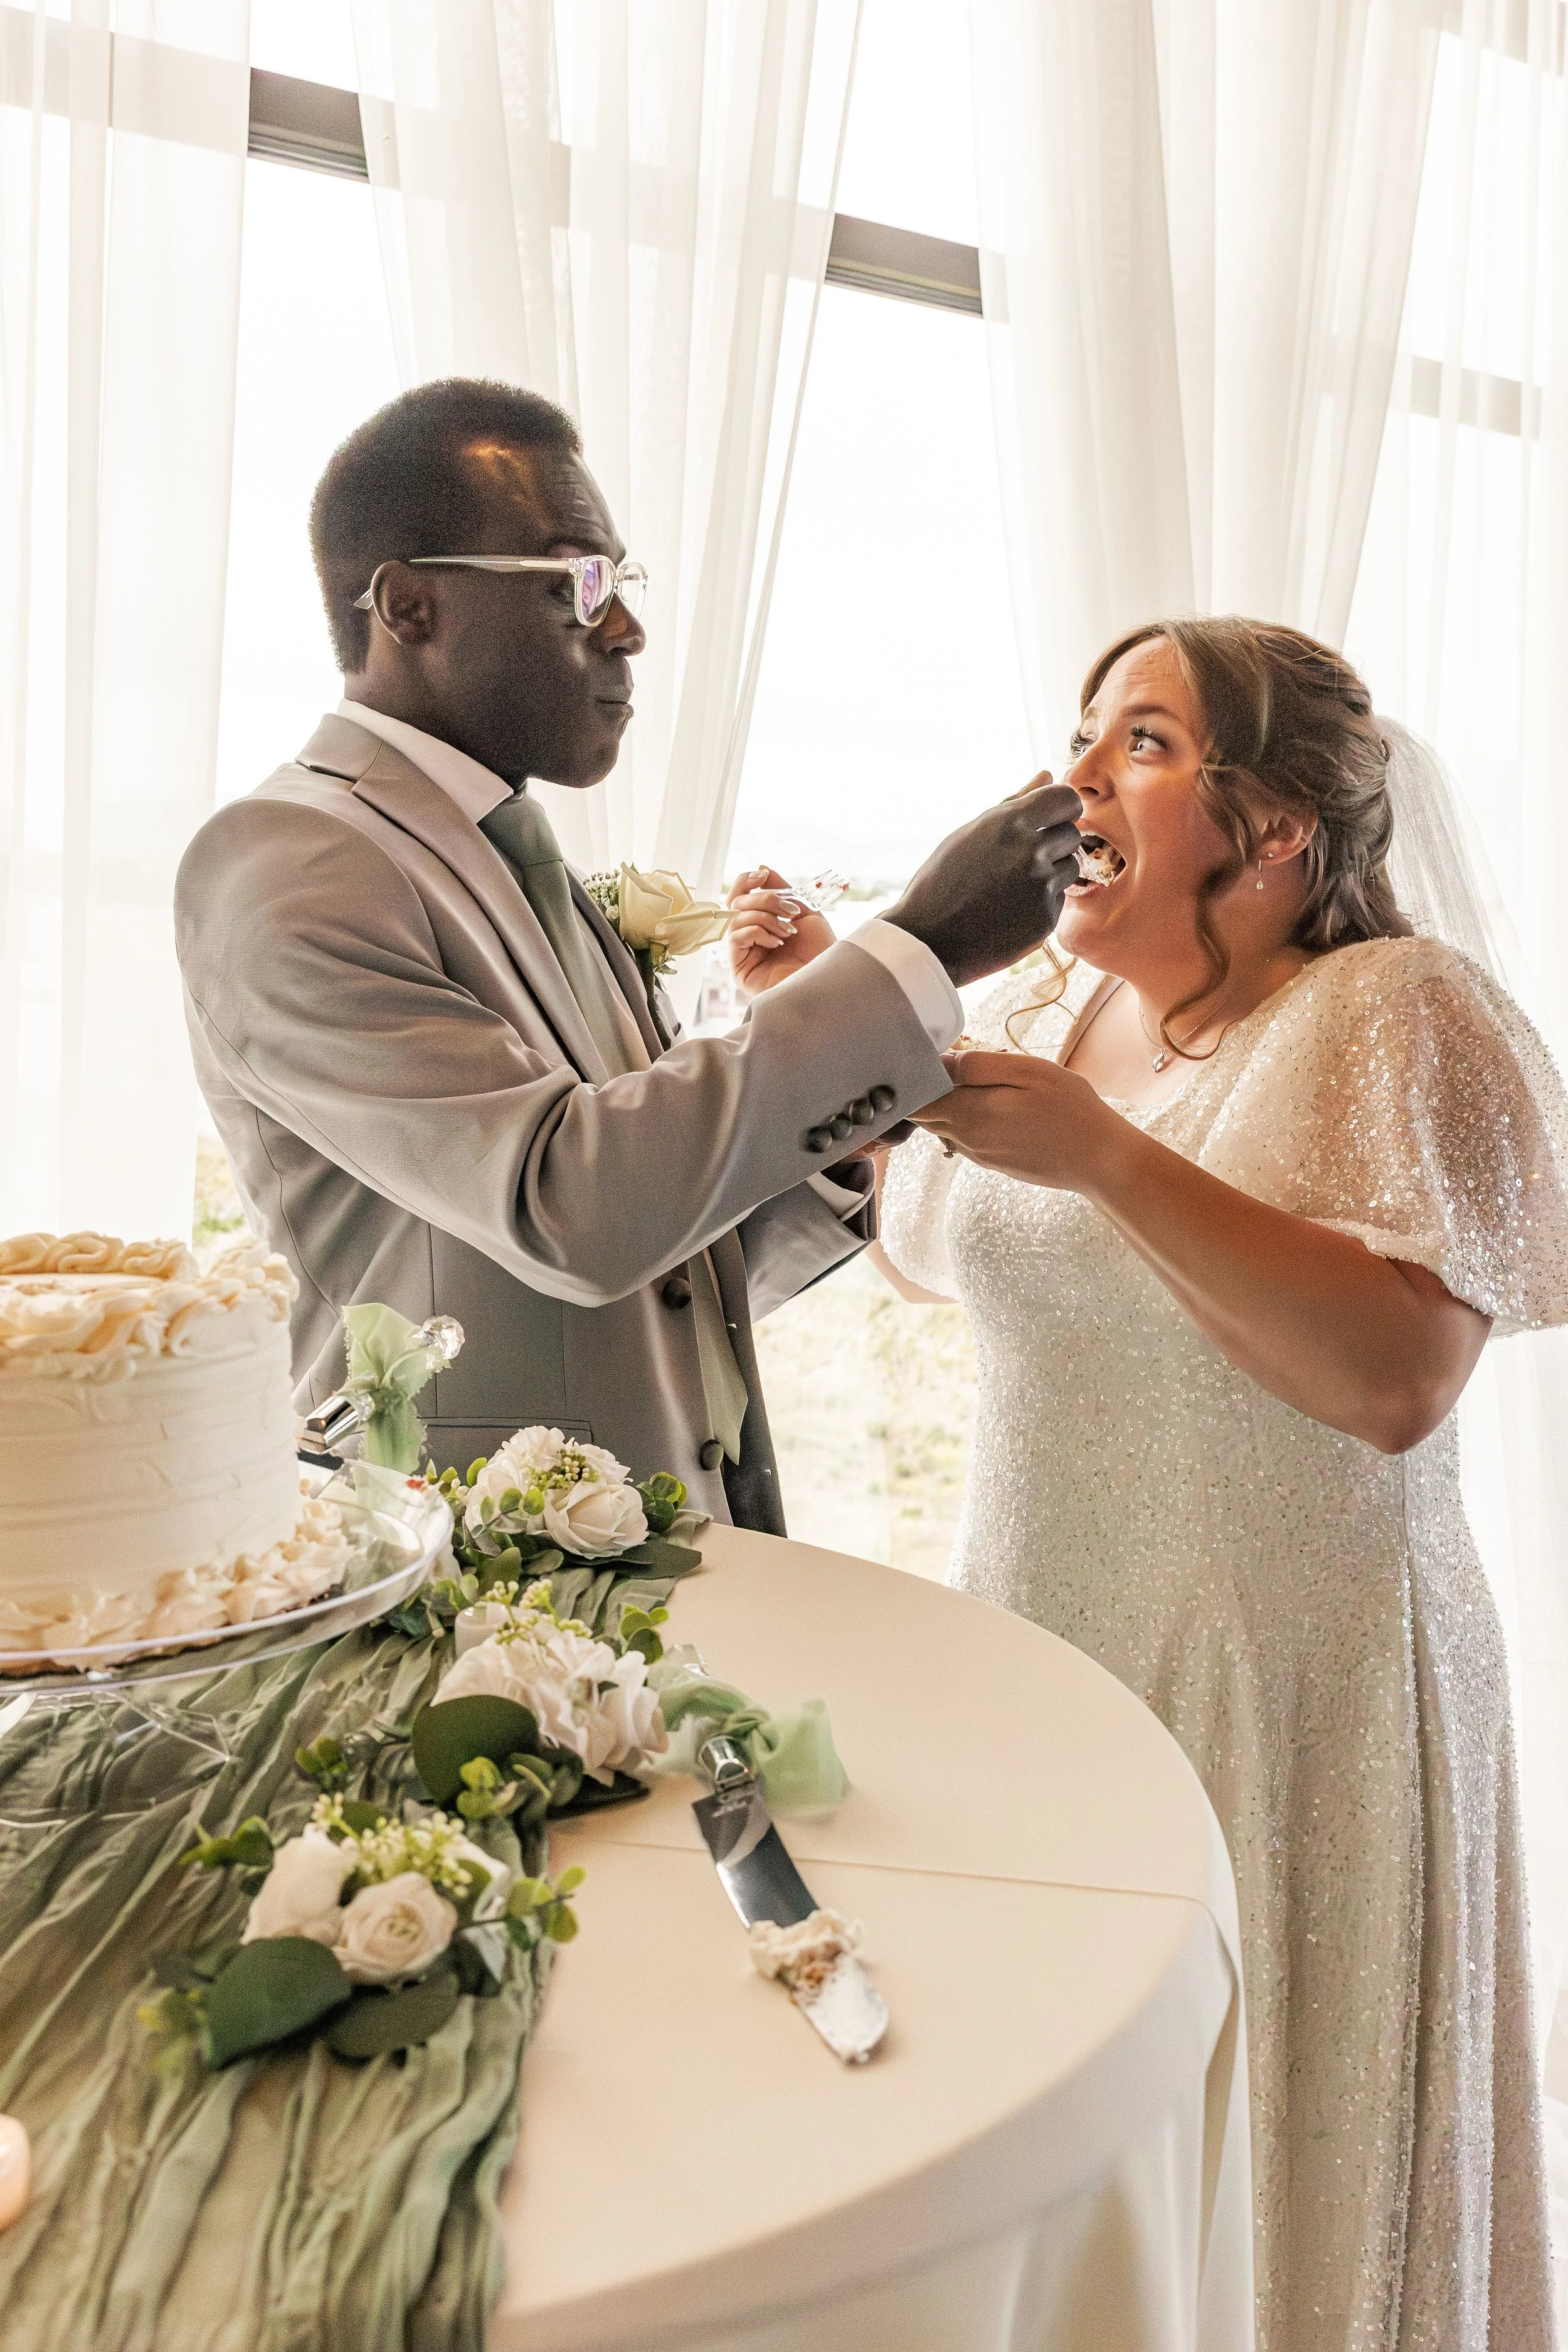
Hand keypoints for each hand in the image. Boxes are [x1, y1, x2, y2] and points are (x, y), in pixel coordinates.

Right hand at [726, 865, 837, 995]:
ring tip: (788, 932)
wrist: (827, 982)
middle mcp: (749, 936)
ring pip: (736, 918)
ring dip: (766, 918)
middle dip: (765, 900)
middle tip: (790, 911)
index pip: (740, 895)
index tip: (763, 876)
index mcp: (762, 922)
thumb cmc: (821, 951)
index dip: (746, 881)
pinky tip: (777, 943)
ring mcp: (743, 952)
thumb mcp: (806, 911)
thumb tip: (760, 867)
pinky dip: (758, 933)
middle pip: (737, 902)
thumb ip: (782, 889)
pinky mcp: (739, 968)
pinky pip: (735, 937)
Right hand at [882, 774, 1082, 987]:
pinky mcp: (1046, 919)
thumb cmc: (942, 881)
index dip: (1060, 808)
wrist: (928, 941)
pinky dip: (1042, 902)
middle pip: (1071, 833)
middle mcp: (1031, 853)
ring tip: (1012, 886)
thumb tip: (1047, 776)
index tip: (1047, 820)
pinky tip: (1011, 910)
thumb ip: (1014, 804)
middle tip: (1018, 861)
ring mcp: (1041, 888)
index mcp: (1010, 824)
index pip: (1067, 798)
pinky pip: (1059, 899)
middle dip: (1052, 843)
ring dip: (1051, 872)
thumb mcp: (969, 834)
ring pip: (1070, 867)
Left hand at [911, 1049, 1125, 1192]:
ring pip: (942, 1126)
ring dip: (946, 1103)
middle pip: (924, 1114)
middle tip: (943, 1062)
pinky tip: (990, 1103)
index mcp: (968, 1113)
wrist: (1099, 1160)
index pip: (915, 1100)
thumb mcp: (1028, 1071)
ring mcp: (979, 1154)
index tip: (917, 1056)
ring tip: (968, 1079)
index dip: (910, 1078)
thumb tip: (940, 1060)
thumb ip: (979, 1066)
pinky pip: (964, 1137)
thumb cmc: (1070, 1109)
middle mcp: (966, 1138)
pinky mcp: (993, 1162)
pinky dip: (964, 1118)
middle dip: (924, 1089)